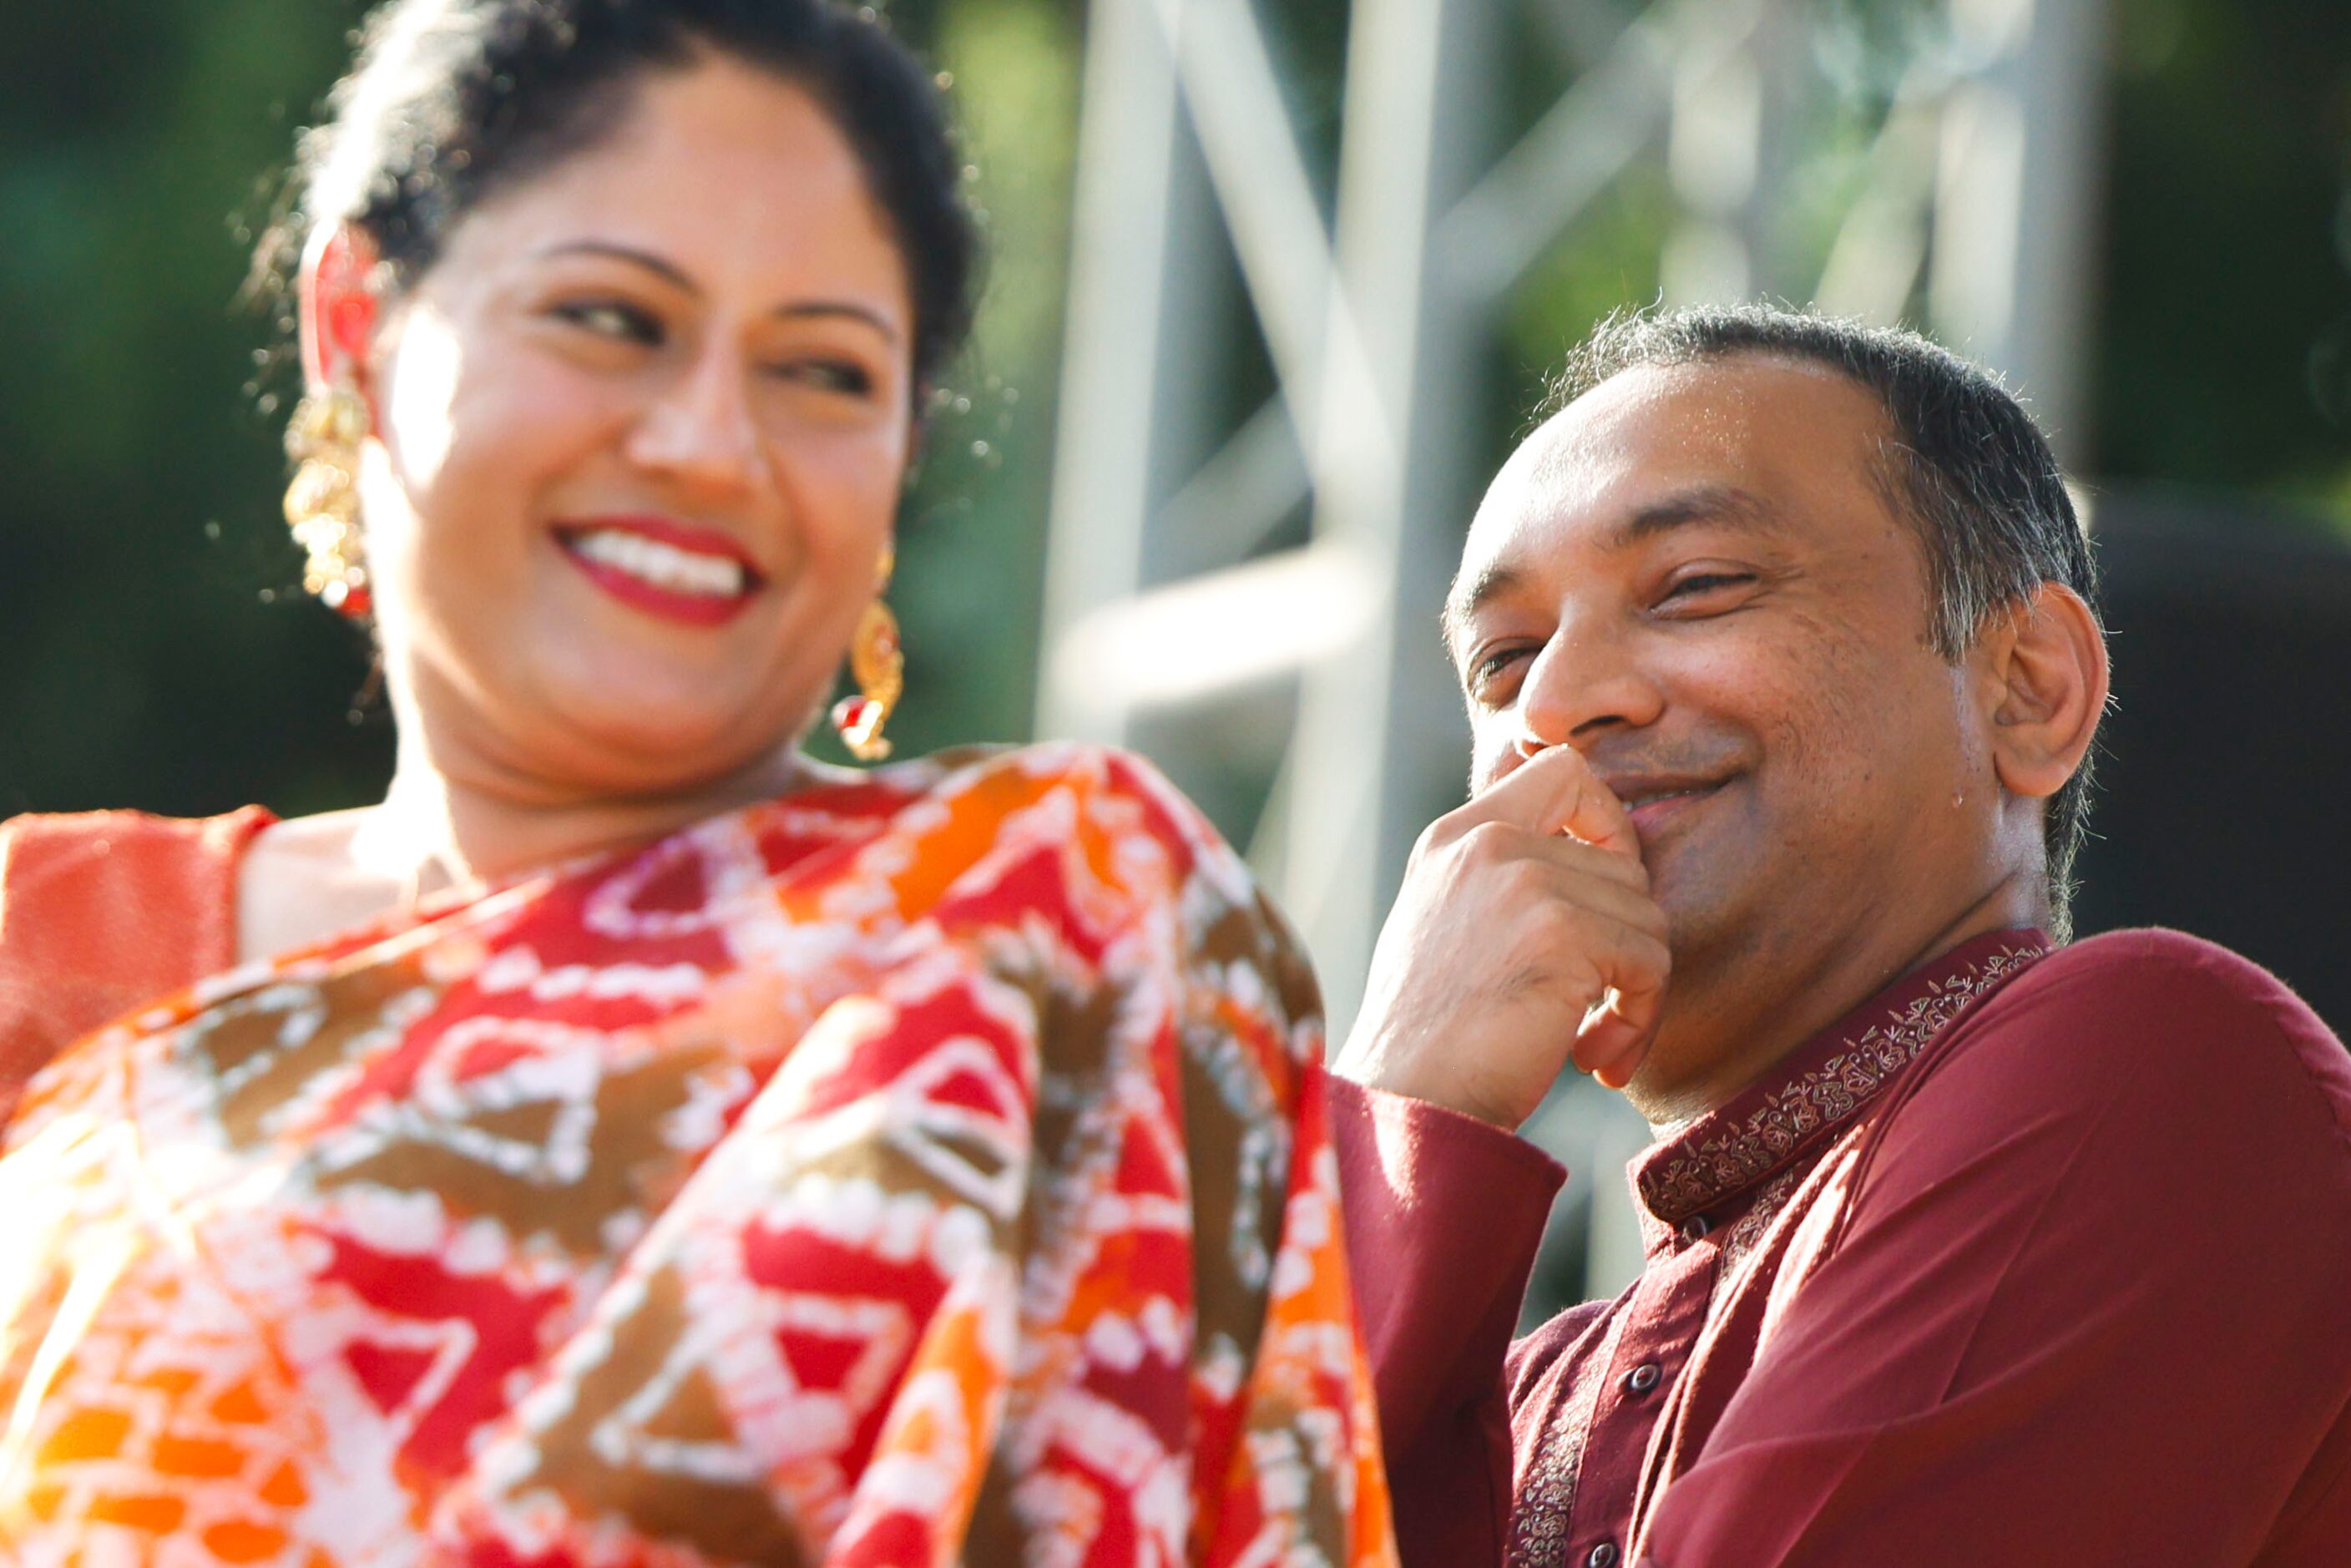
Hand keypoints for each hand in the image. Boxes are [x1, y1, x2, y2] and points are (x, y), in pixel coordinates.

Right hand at [1332, 745, 1669, 1128]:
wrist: (1404, 1105)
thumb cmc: (1429, 1040)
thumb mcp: (1446, 924)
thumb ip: (1501, 880)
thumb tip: (1599, 866)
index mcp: (1454, 836)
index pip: (1565, 771)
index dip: (1607, 823)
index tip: (1599, 895)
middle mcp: (1486, 842)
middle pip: (1624, 863)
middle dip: (1626, 943)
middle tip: (1596, 1006)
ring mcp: (1523, 880)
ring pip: (1646, 916)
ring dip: (1634, 992)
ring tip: (1587, 1043)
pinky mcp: (1562, 931)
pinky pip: (1651, 963)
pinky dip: (1639, 1020)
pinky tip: (1590, 1058)